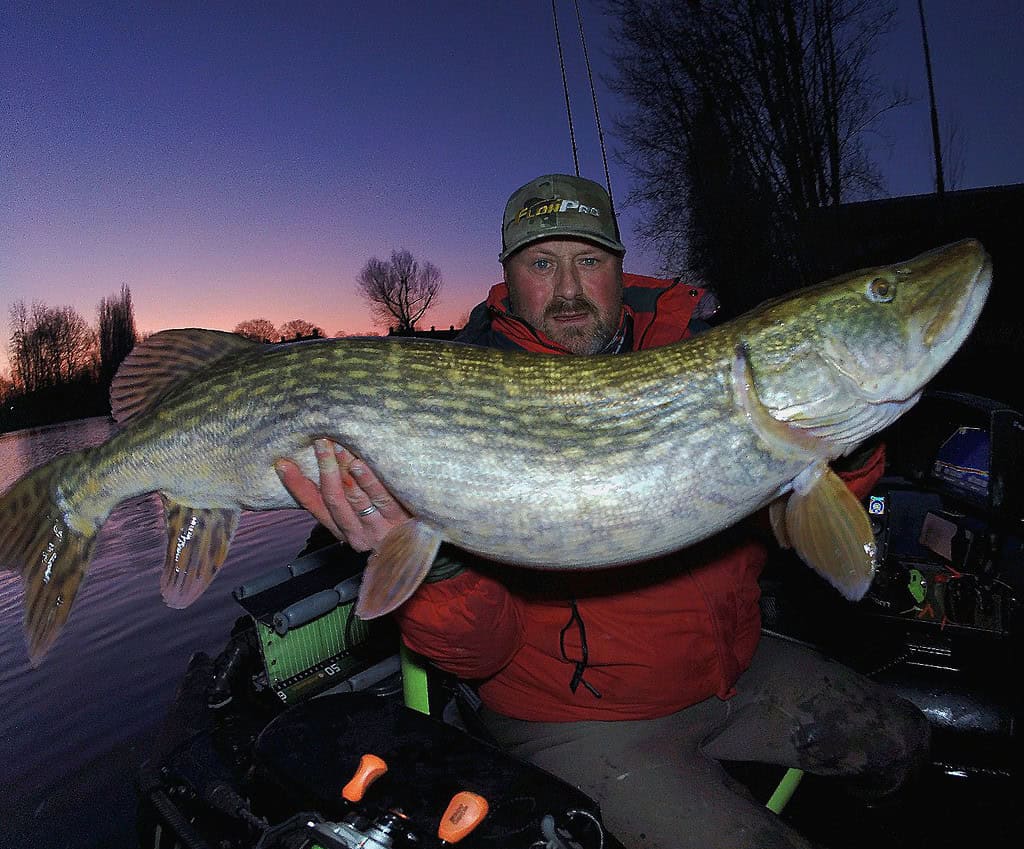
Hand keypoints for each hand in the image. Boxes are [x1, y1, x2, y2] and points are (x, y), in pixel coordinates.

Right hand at [275, 439, 409, 550]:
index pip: (314, 506)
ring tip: (338, 446)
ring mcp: (378, 528)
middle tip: (320, 442)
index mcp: (341, 529)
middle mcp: (356, 532)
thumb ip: (343, 497)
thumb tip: (323, 462)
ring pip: (355, 497)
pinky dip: (369, 480)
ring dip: (345, 470)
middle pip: (334, 498)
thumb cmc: (386, 524)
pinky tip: (360, 464)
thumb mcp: (360, 517)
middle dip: (325, 468)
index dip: (297, 486)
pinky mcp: (399, 522)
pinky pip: (382, 497)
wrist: (421, 547)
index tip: (282, 464)